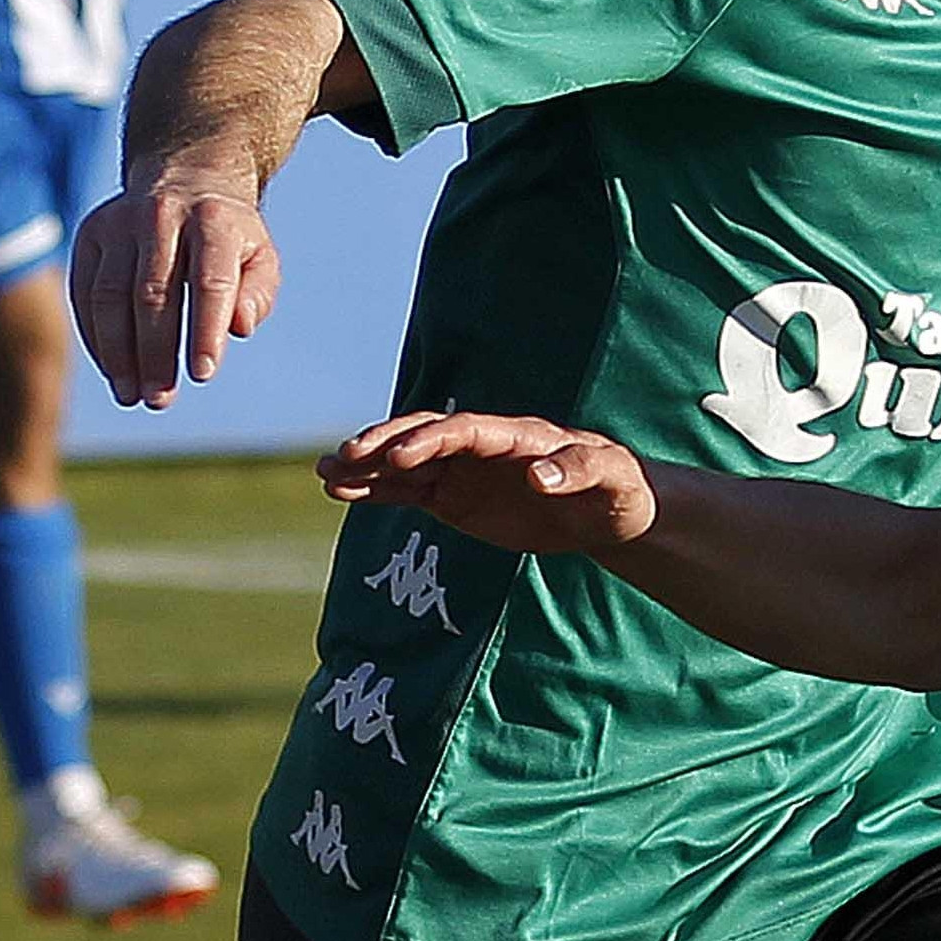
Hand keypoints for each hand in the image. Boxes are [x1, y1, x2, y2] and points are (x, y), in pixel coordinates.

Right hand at [70, 173, 280, 408]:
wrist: (184, 180)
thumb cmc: (228, 238)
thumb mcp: (259, 257)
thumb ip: (257, 293)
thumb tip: (239, 327)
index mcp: (213, 222)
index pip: (210, 282)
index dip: (205, 330)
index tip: (203, 374)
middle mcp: (160, 216)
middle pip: (153, 294)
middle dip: (155, 353)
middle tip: (160, 400)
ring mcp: (118, 223)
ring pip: (110, 295)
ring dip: (118, 352)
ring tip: (131, 395)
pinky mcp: (89, 234)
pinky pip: (84, 293)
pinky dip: (96, 337)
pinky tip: (112, 371)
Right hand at [319, 408, 659, 562]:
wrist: (608, 509)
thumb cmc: (615, 486)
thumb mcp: (609, 477)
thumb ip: (576, 471)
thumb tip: (540, 476)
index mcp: (516, 436)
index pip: (464, 431)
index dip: (430, 441)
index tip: (399, 458)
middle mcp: (481, 447)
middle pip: (424, 436)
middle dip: (385, 445)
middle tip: (346, 457)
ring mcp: (463, 470)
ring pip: (406, 462)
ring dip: (367, 466)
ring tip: (325, 473)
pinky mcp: (453, 498)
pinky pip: (407, 491)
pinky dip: (375, 491)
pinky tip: (341, 492)